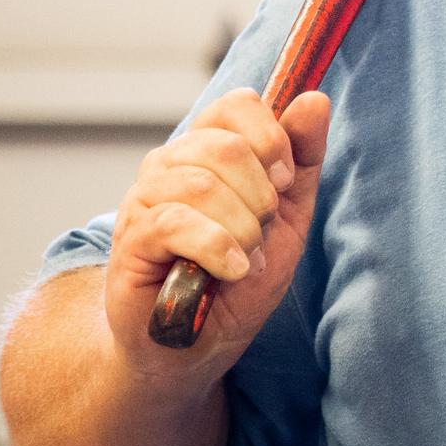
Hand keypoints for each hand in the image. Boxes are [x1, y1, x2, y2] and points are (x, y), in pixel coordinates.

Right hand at [105, 88, 330, 381]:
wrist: (195, 345)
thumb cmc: (239, 277)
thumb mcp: (288, 216)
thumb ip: (303, 157)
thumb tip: (314, 99)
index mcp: (208, 148)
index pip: (237, 104)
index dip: (271, 139)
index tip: (284, 183)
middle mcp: (171, 163)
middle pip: (226, 145)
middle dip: (261, 197)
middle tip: (261, 232)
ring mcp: (145, 198)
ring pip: (202, 185)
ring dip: (241, 229)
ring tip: (244, 259)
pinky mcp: (131, 238)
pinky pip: (176, 222)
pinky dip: (217, 249)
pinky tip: (231, 270)